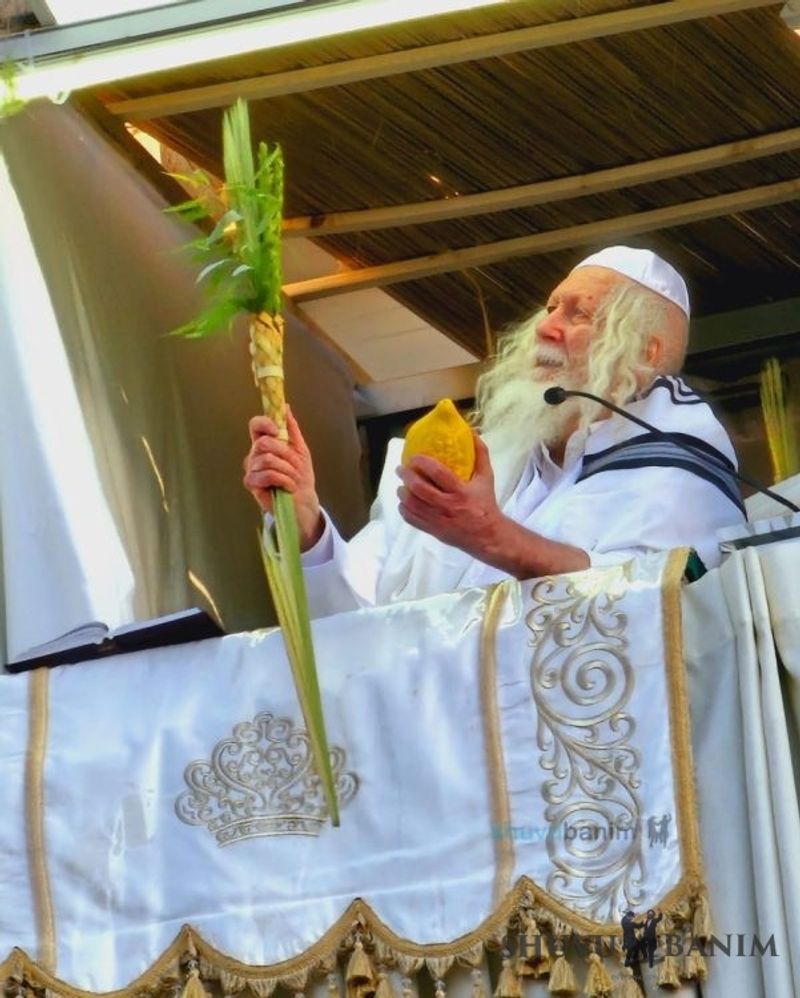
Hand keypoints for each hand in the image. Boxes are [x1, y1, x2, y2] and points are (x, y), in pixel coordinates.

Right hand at [243, 407, 322, 549]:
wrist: (304, 500)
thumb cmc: (301, 476)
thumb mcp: (300, 449)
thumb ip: (292, 429)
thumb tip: (286, 407)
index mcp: (265, 443)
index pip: (255, 425)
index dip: (265, 424)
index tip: (278, 431)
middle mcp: (255, 454)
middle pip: (263, 443)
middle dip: (286, 455)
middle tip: (295, 465)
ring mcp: (251, 469)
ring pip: (268, 460)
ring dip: (288, 470)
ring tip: (294, 478)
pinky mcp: (252, 484)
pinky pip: (267, 475)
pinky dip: (284, 480)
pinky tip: (289, 486)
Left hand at [397, 432, 589, 578]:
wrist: (487, 535)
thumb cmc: (485, 503)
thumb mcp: (487, 477)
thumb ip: (480, 454)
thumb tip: (471, 432)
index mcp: (461, 492)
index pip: (437, 473)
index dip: (422, 463)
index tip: (414, 457)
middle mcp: (448, 506)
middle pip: (420, 489)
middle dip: (407, 476)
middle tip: (401, 469)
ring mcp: (438, 520)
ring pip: (412, 505)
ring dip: (403, 492)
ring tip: (402, 485)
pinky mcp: (433, 531)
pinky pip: (412, 520)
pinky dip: (404, 509)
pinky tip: (404, 502)